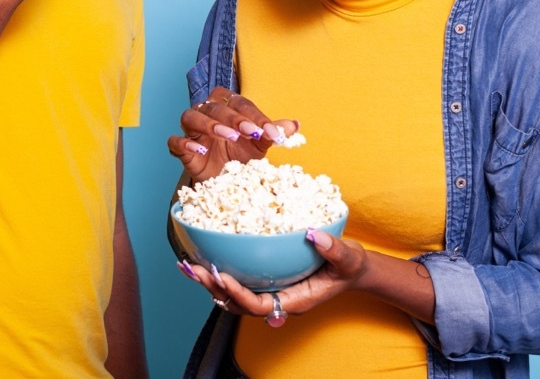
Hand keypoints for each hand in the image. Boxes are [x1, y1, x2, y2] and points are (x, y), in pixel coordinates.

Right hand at [166, 87, 298, 182]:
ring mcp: (192, 130)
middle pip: (215, 106)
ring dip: (210, 125)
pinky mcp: (180, 149)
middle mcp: (207, 113)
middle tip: (250, 132)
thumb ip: (273, 132)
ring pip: (191, 116)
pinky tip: (200, 151)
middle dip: (234, 118)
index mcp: (227, 106)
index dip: (255, 116)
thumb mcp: (260, 144)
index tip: (271, 132)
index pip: (239, 103)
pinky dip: (185, 144)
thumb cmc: (240, 156)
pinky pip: (175, 141)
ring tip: (228, 137)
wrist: (224, 182)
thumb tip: (295, 125)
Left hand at [176, 228, 367, 322]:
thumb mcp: (348, 258)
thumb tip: (313, 235)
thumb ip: (334, 250)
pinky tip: (204, 256)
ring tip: (187, 265)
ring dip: (209, 282)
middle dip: (213, 288)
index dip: (237, 293)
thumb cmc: (349, 266)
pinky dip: (219, 271)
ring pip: (233, 295)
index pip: (258, 305)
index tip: (220, 275)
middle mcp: (277, 299)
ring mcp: (270, 290)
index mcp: (293, 300)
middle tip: (191, 268)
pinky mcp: (266, 278)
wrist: (352, 268)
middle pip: (237, 303)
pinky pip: (238, 280)